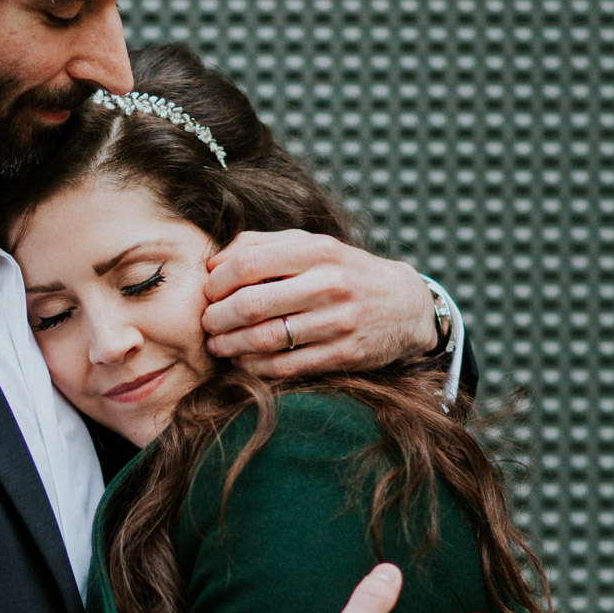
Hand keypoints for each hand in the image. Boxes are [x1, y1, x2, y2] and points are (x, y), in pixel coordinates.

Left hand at [202, 230, 435, 374]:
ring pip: (266, 339)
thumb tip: (214, 262)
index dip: (217, 282)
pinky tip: (243, 361)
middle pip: (252, 304)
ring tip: (218, 344)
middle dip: (217, 318)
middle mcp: (330, 284)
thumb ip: (264, 245)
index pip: (248, 264)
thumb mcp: (313, 245)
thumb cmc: (346, 271)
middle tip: (206, 323)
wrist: (407, 305)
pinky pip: (286, 367)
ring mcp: (339, 322)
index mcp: (318, 250)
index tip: (208, 292)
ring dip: (231, 346)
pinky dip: (255, 367)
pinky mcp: (345, 354)